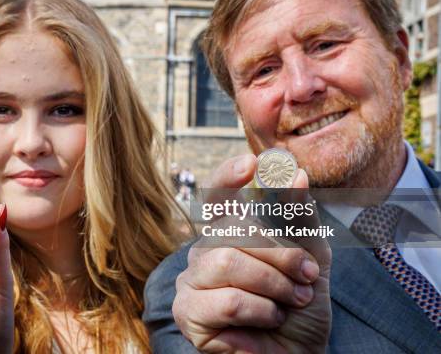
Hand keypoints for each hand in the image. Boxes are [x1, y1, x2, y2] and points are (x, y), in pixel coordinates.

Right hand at [173, 154, 331, 352]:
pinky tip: (269, 322)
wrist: (301, 352)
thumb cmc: (299, 304)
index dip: (228, 176)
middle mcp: (203, 251)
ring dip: (273, 284)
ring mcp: (190, 282)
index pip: (217, 197)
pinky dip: (260, 312)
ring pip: (226, 262)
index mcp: (227, 233)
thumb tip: (296, 173)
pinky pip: (227, 300)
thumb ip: (300, 217)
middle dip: (279, 254)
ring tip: (292, 302)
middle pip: (232, 230)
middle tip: (307, 277)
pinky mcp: (187, 314)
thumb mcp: (311, 256)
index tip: (253, 163)